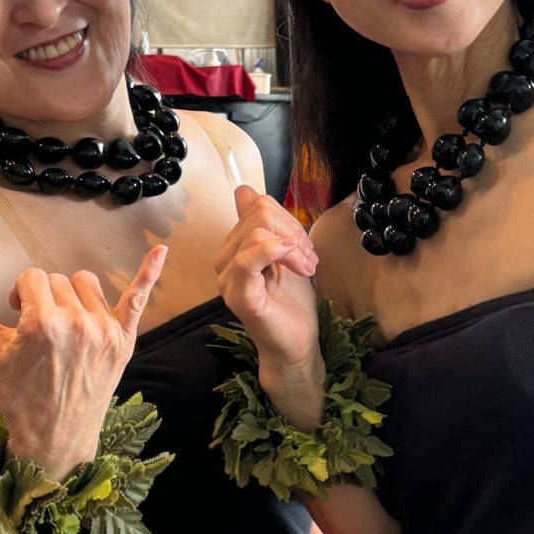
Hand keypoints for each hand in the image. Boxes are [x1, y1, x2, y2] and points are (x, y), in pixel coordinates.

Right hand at [0, 244, 166, 475]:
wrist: (55, 440)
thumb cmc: (19, 397)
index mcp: (43, 322)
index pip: (32, 277)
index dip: (22, 294)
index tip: (18, 316)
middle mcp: (78, 322)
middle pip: (58, 280)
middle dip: (44, 298)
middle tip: (38, 331)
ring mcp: (104, 331)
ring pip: (87, 284)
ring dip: (74, 296)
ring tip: (65, 326)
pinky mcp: (124, 341)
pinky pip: (139, 297)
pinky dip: (150, 273)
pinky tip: (163, 250)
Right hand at [216, 184, 322, 389]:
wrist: (297, 342)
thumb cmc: (292, 302)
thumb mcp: (285, 253)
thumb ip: (268, 224)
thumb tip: (244, 191)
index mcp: (234, 247)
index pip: (256, 206)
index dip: (287, 218)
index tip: (303, 245)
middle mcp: (224, 261)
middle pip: (258, 215)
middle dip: (293, 231)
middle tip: (308, 258)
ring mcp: (228, 279)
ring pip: (257, 232)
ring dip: (292, 246)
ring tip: (307, 267)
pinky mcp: (239, 295)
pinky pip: (247, 259)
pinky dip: (276, 251)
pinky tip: (295, 262)